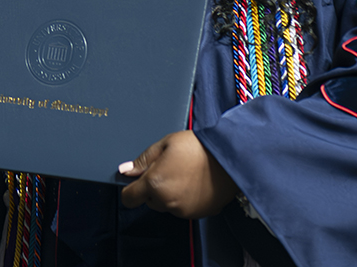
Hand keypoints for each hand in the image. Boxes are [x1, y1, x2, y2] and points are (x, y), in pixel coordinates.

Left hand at [119, 130, 237, 218]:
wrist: (230, 155)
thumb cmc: (198, 146)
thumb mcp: (166, 144)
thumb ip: (143, 160)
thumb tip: (126, 170)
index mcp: (155, 183)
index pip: (129, 197)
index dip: (129, 189)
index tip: (135, 182)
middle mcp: (168, 201)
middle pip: (149, 200)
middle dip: (153, 188)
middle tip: (168, 169)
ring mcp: (184, 210)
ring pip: (167, 205)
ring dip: (170, 194)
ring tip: (184, 174)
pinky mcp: (199, 213)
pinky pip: (184, 208)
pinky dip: (185, 199)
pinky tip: (195, 183)